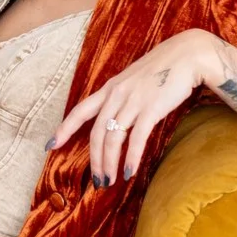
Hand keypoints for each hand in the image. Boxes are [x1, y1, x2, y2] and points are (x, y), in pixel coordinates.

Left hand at [47, 30, 213, 186]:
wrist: (187, 55)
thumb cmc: (162, 70)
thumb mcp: (133, 81)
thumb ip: (122, 98)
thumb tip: (115, 121)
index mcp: (109, 89)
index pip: (79, 111)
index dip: (63, 130)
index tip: (50, 146)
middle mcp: (116, 95)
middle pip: (97, 133)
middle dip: (95, 160)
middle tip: (97, 181)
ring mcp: (133, 101)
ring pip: (113, 138)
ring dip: (109, 163)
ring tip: (110, 181)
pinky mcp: (151, 108)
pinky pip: (136, 138)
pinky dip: (131, 158)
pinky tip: (128, 172)